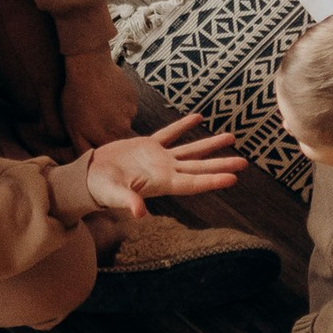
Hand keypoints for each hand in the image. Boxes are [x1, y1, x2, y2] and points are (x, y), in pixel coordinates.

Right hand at [56, 111, 247, 219]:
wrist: (88, 177)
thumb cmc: (100, 189)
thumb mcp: (114, 194)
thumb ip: (128, 202)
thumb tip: (140, 214)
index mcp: (161, 184)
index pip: (193, 183)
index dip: (213, 180)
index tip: (234, 178)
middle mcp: (165, 172)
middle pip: (199, 168)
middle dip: (222, 164)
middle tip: (245, 162)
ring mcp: (158, 159)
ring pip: (190, 150)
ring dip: (210, 145)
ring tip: (231, 137)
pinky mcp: (148, 146)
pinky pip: (170, 134)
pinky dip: (183, 126)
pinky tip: (198, 118)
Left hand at [60, 52, 139, 149]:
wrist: (89, 67)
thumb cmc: (76, 98)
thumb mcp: (73, 128)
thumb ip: (83, 149)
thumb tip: (90, 164)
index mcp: (109, 138)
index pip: (112, 152)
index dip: (103, 147)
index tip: (94, 137)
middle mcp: (125, 128)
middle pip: (119, 138)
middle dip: (108, 132)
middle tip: (95, 118)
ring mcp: (131, 112)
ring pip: (123, 122)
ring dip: (113, 117)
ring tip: (98, 104)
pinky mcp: (133, 98)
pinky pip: (127, 107)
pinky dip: (118, 104)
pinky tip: (106, 94)